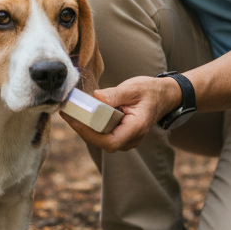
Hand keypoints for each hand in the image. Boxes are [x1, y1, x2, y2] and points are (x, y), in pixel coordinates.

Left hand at [60, 75, 180, 151]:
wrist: (163, 96)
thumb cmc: (150, 91)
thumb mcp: (133, 88)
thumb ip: (114, 94)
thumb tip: (95, 97)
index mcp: (136, 128)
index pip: (110, 141)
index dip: (90, 133)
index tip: (75, 119)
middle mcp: (131, 138)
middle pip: (101, 141)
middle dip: (82, 128)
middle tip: (67, 112)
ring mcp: (126, 138)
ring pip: (100, 138)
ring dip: (84, 126)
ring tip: (70, 111)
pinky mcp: (120, 134)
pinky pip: (102, 133)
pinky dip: (90, 124)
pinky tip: (80, 113)